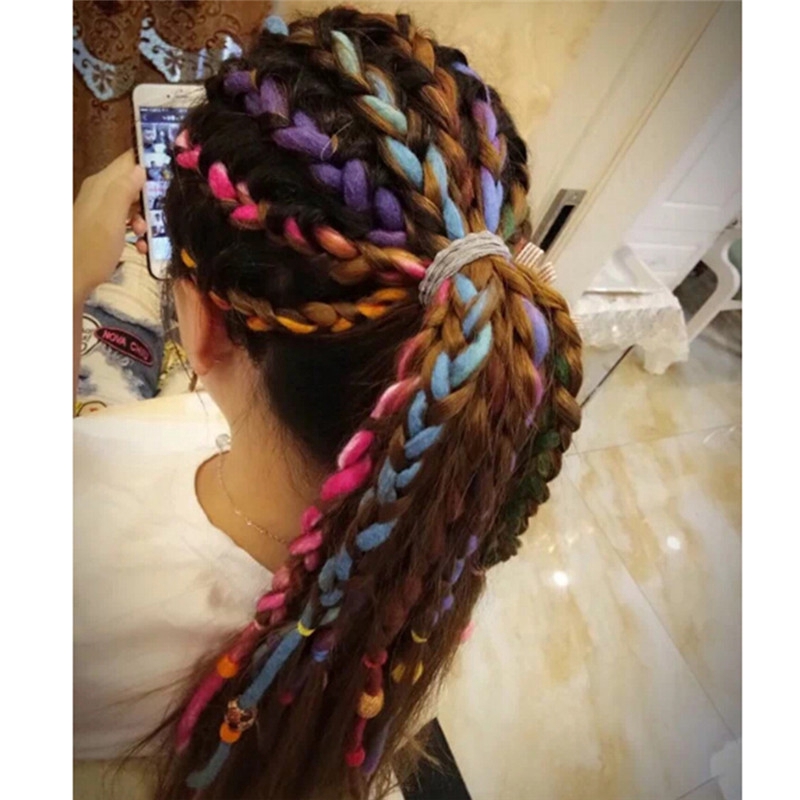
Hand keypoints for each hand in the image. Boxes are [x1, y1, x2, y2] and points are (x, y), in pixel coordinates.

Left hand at [73, 150, 146, 300]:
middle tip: (160, 213)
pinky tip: (140, 245)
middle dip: (152, 196)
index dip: (151, 162)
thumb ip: (124, 190)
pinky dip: (138, 231)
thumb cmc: (92, 250)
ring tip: (146, 233)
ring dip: (147, 217)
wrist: (72, 280)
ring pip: (134, 203)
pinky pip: (128, 220)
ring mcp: (103, 208)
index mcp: (102, 184)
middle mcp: (102, 191)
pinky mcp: (106, 225)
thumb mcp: (111, 218)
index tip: (172, 173)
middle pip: (135, 182)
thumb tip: (141, 167)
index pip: (130, 159)